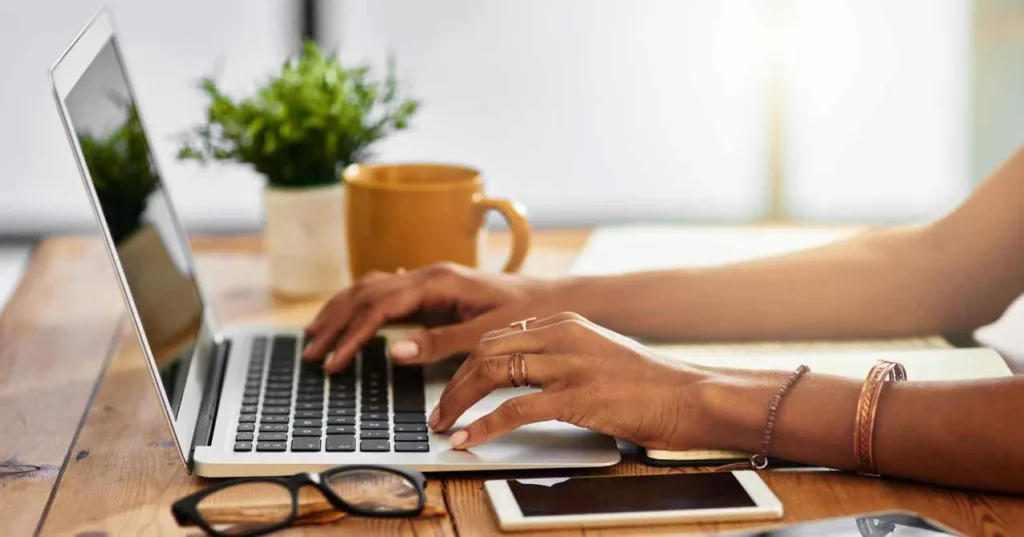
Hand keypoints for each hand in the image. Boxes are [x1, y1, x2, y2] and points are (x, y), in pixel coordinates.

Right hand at [304, 263, 573, 372]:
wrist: (554, 299)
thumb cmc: (527, 314)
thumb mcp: (486, 334)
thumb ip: (440, 342)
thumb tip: (393, 351)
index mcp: (438, 282)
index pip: (379, 306)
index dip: (351, 335)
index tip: (334, 362)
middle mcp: (429, 274)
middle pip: (365, 293)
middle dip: (334, 323)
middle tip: (310, 353)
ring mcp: (430, 279)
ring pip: (371, 287)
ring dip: (341, 311)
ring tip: (316, 335)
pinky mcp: (434, 289)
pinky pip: (386, 290)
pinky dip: (361, 303)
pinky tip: (351, 312)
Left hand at [429, 312, 711, 450]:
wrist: (688, 395)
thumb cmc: (647, 383)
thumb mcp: (597, 354)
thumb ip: (560, 355)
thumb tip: (520, 376)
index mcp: (564, 322)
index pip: (498, 336)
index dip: (466, 363)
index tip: (451, 386)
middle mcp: (562, 335)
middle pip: (486, 350)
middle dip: (454, 382)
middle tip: (439, 410)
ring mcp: (568, 363)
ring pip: (492, 373)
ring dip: (459, 401)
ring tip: (444, 424)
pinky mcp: (576, 395)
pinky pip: (514, 409)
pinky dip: (483, 426)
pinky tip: (469, 438)